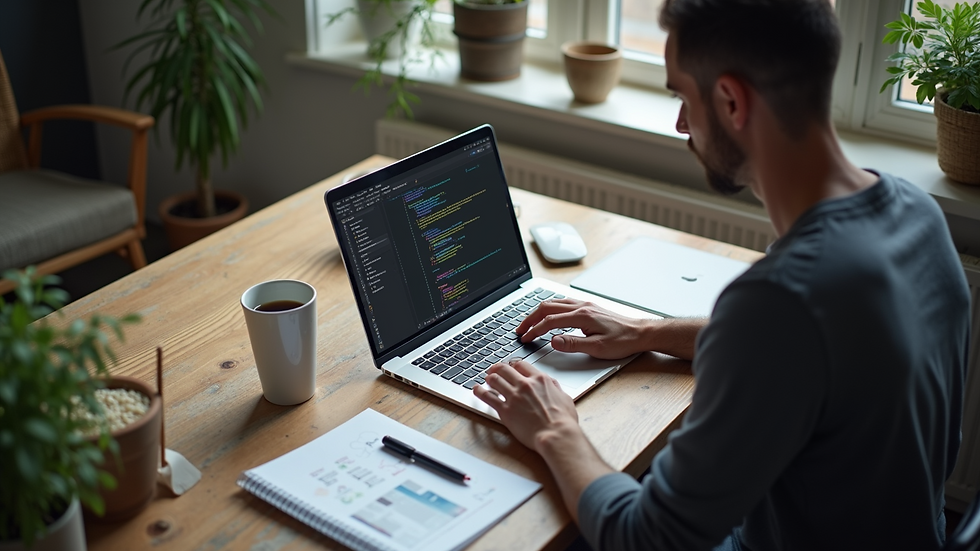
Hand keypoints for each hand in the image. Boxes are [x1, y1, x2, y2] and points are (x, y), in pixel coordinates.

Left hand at [473, 359, 578, 452]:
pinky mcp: (505, 410)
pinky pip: (487, 397)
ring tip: (486, 380)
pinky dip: (480, 391)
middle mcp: (525, 384)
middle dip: (497, 368)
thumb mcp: (564, 397)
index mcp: (540, 379)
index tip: (510, 367)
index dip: (513, 365)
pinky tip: (476, 389)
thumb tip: (551, 386)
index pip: (521, 364)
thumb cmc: (563, 421)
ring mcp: (514, 396)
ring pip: (494, 379)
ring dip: (489, 378)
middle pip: (505, 368)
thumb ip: (555, 388)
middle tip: (493, 371)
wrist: (556, 434)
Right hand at [516, 298, 648, 359]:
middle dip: (530, 318)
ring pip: (554, 302)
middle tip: (520, 330)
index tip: (525, 338)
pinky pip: (563, 303)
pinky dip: (550, 308)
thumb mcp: (597, 348)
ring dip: (538, 312)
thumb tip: (552, 341)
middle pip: (547, 307)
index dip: (534, 330)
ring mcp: (585, 305)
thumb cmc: (623, 341)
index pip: (549, 321)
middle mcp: (581, 306)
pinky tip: (548, 314)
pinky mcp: (588, 307)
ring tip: (529, 323)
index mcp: (582, 316)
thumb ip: (573, 344)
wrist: (641, 333)